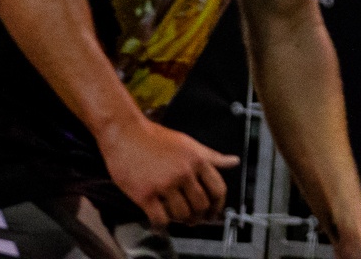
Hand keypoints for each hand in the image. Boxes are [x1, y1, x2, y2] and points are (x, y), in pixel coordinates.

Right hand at [98, 111, 239, 227]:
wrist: (126, 134)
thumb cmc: (157, 138)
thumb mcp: (189, 144)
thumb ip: (212, 156)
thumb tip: (234, 161)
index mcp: (198, 160)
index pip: (218, 190)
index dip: (218, 206)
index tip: (212, 213)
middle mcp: (184, 173)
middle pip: (201, 205)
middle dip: (199, 217)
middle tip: (193, 220)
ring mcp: (165, 184)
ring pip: (182, 215)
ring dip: (181, 222)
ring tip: (177, 220)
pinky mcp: (145, 195)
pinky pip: (160, 219)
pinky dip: (162, 227)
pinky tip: (160, 226)